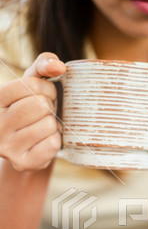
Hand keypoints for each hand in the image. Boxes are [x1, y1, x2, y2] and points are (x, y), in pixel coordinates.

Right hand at [0, 52, 65, 170]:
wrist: (28, 146)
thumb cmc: (32, 108)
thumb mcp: (33, 83)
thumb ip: (43, 66)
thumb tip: (58, 66)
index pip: (31, 85)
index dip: (47, 87)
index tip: (48, 93)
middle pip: (41, 105)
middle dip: (51, 106)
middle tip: (47, 112)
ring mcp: (7, 146)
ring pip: (48, 125)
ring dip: (54, 125)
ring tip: (44, 127)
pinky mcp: (22, 162)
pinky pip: (52, 145)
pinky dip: (56, 141)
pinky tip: (46, 141)